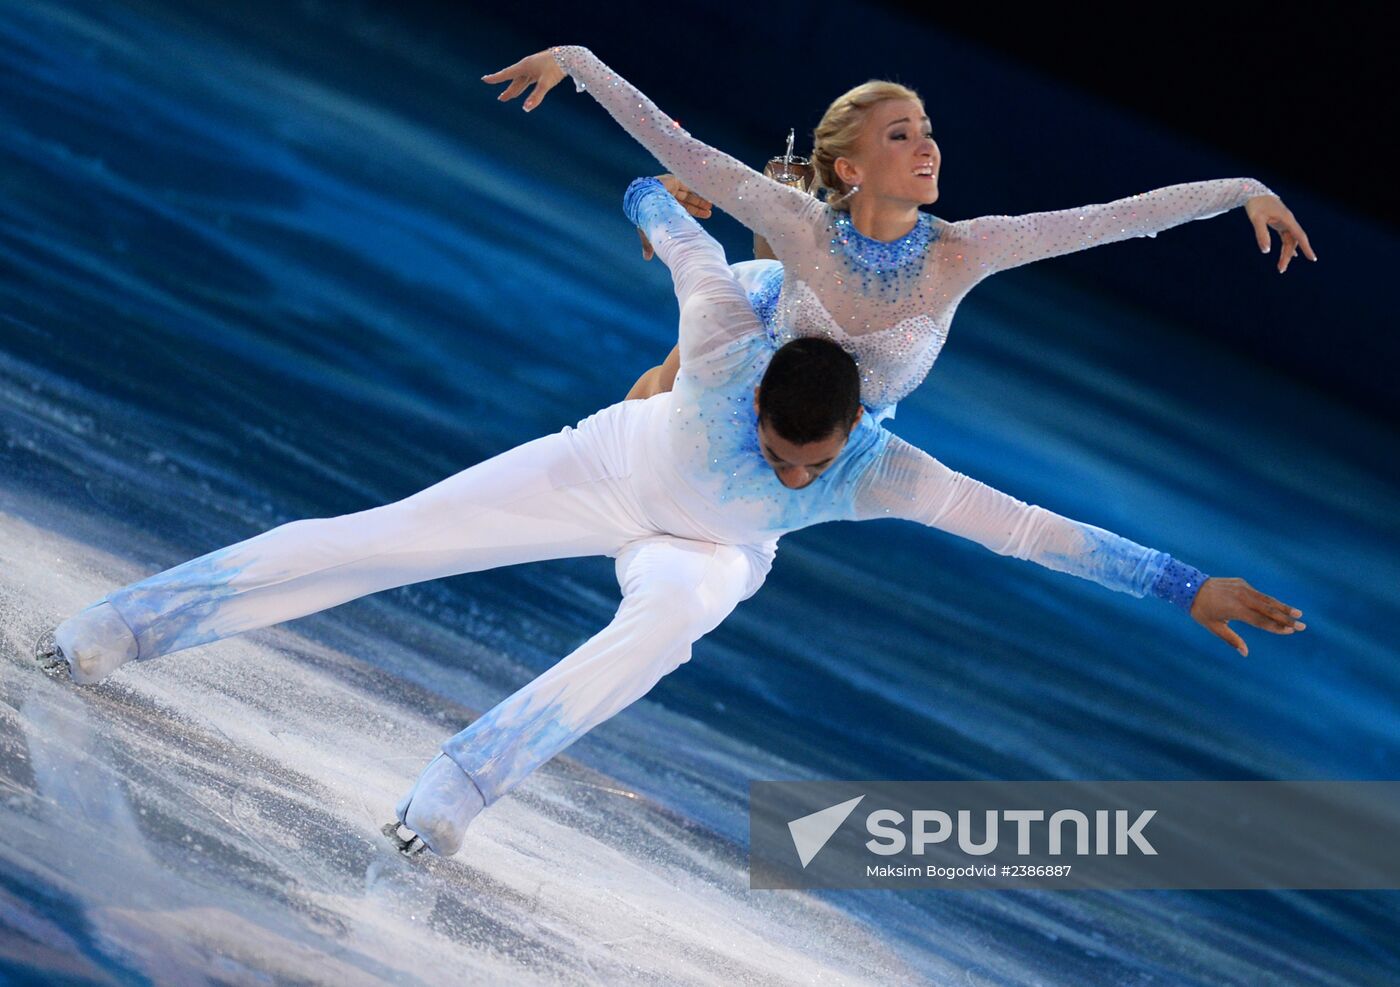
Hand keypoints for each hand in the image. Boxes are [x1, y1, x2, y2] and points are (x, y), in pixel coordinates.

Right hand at [481, 50, 565, 111]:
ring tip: (509, 96)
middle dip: (507, 90)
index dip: (495, 78)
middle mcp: (527, 66)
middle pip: (514, 80)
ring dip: (515, 89)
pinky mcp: (541, 70)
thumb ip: (536, 96)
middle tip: (501, 99)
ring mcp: (534, 68)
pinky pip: (529, 79)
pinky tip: (524, 86)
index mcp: (524, 67)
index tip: (484, 79)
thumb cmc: (557, 68)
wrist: (570, 56)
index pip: (506, 74)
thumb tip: (526, 108)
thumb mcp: (546, 83)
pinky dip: (525, 85)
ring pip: (522, 81)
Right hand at [637, 174, 711, 259]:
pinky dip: (697, 187)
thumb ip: (649, 244)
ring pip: (689, 192)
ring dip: (700, 198)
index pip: (684, 208)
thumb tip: (646, 259)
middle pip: (688, 200)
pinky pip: (688, 182)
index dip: (695, 212)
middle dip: (699, 206)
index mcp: (665, 207)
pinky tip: (708, 192)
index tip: (707, 215)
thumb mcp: (649, 233)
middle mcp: (667, 196)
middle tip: (710, 211)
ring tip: (711, 204)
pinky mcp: (672, 179)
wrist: (642, 204)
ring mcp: (669, 186)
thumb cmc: (645, 218)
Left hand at [1190, 577, 1304, 656]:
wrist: (1190, 586)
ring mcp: (1243, 588)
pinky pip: (1259, 594)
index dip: (1276, 627)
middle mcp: (1242, 597)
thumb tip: (1245, 653)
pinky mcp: (1242, 583)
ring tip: (1298, 613)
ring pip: (1267, 599)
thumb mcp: (1214, 627)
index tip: (1290, 631)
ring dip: (1283, 607)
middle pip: (1268, 610)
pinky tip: (1280, 607)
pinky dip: (1270, 601)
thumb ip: (1231, 640)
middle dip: (1286, 618)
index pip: (1261, 621)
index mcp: (1236, 610)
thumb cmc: (1201, 611)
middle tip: (1303, 626)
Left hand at [1245, 194, 1316, 272]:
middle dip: (1288, 256)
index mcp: (1287, 219)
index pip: (1299, 236)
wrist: (1253, 193)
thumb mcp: (1256, 219)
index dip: (1306, 248)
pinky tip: (1290, 256)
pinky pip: (1286, 238)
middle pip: (1293, 242)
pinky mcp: (1279, 223)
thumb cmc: (1255, 205)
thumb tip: (1265, 251)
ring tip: (1281, 267)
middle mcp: (1289, 221)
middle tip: (1281, 270)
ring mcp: (1285, 222)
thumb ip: (1261, 234)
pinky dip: (1287, 247)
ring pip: (1289, 241)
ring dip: (1286, 253)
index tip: (1312, 258)